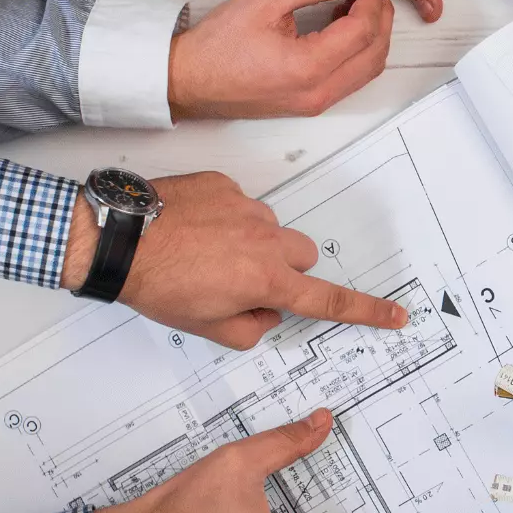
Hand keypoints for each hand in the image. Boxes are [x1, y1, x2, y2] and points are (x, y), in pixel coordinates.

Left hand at [62, 170, 409, 349]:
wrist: (117, 237)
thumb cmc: (156, 283)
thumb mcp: (206, 327)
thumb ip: (251, 328)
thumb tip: (265, 314)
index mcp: (266, 281)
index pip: (328, 301)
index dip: (366, 311)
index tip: (395, 315)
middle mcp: (265, 240)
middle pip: (301, 257)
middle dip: (284, 271)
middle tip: (243, 281)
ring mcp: (247, 207)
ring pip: (270, 230)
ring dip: (252, 244)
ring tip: (206, 253)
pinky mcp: (225, 184)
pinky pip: (241, 204)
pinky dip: (226, 218)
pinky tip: (194, 229)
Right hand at [167, 0, 393, 119]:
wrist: (190, 81)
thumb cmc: (218, 44)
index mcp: (308, 67)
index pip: (363, 29)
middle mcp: (320, 92)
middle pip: (376, 50)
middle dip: (379, 13)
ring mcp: (319, 103)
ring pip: (370, 67)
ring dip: (373, 33)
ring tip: (354, 1)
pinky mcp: (314, 104)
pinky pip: (354, 77)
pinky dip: (360, 50)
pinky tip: (343, 25)